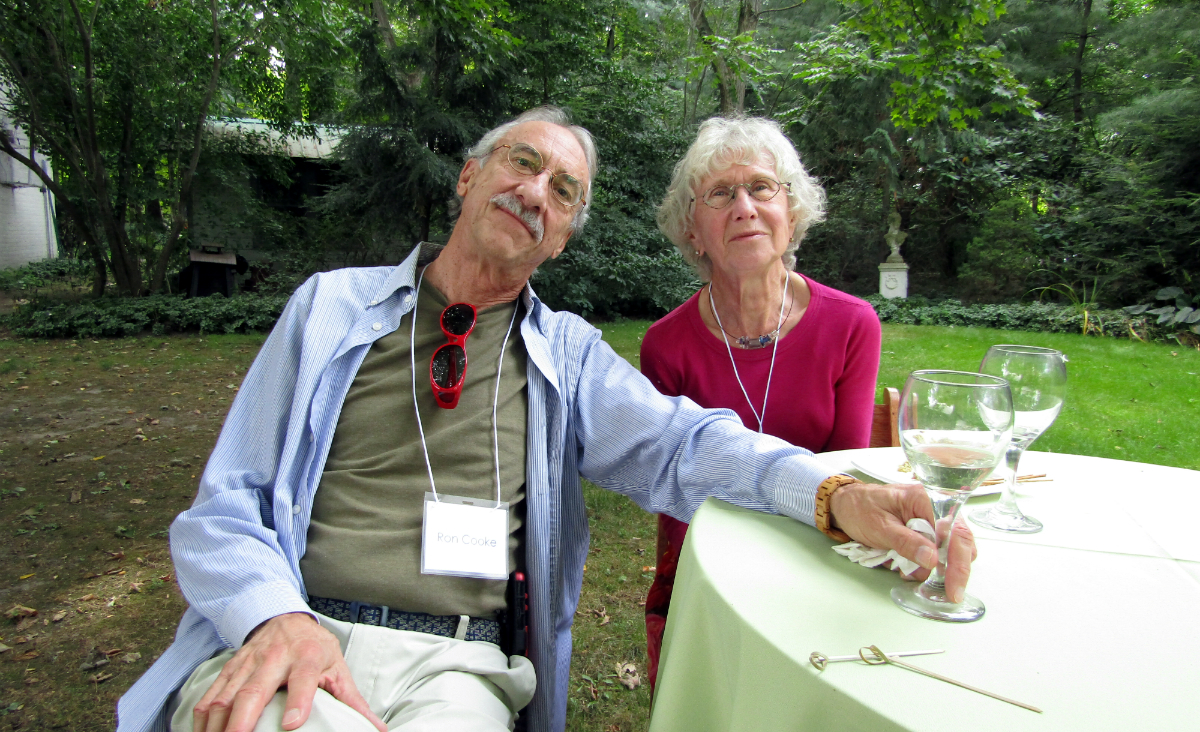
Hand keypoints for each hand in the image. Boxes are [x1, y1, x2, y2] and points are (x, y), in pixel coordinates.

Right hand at [192, 612, 386, 731]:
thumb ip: (354, 702)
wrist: (284, 616)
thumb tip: (379, 731)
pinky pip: (210, 696)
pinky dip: (201, 719)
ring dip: (217, 725)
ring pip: (226, 696)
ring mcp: (247, 664)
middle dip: (242, 721)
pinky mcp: (229, 670)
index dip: (298, 701)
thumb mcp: (338, 669)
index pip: (302, 679)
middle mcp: (274, 659)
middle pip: (254, 690)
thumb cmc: (315, 648)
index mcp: (307, 657)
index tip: (291, 725)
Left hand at [829, 482, 976, 601]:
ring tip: (904, 569)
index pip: (954, 531)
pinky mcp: (925, 534)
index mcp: (927, 499)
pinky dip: (922, 566)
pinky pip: (933, 554)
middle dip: (953, 570)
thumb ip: (906, 542)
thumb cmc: (860, 508)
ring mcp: (932, 522)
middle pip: (960, 542)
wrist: (845, 504)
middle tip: (948, 594)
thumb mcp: (880, 527)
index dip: (959, 561)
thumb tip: (933, 560)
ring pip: (948, 552)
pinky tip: (903, 566)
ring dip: (931, 568)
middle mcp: (936, 508)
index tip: (954, 586)